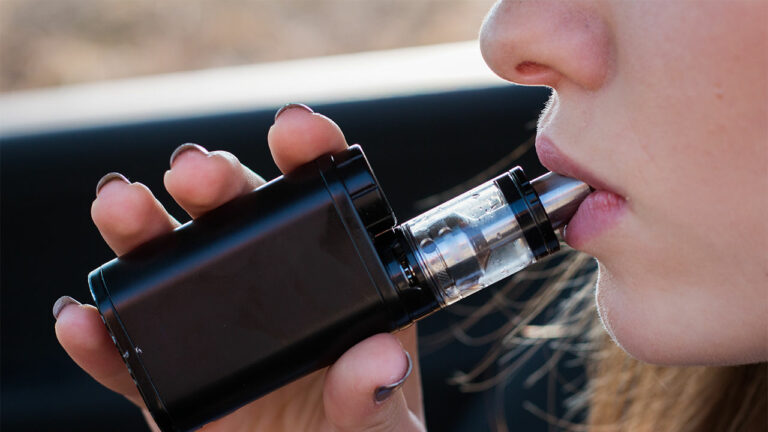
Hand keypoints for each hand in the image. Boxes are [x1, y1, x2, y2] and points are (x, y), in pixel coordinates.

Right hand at [53, 104, 425, 431]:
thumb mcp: (383, 419)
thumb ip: (377, 392)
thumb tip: (377, 360)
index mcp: (334, 283)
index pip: (322, 203)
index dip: (309, 155)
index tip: (295, 129)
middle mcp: (270, 290)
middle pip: (237, 215)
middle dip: (215, 182)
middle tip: (198, 173)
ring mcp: (215, 328)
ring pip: (172, 265)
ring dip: (143, 229)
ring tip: (122, 206)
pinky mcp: (172, 378)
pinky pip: (131, 355)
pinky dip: (102, 337)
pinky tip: (83, 318)